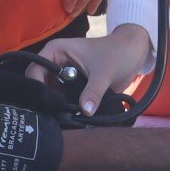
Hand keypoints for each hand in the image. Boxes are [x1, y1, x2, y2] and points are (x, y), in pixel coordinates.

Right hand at [33, 26, 151, 115]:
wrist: (134, 54)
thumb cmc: (117, 53)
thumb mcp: (104, 72)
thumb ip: (94, 91)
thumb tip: (84, 111)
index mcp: (56, 51)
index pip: (35, 68)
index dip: (37, 85)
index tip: (46, 103)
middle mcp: (55, 63)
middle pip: (39, 83)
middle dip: (45, 98)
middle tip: (52, 115)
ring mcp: (64, 76)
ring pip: (50, 93)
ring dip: (55, 106)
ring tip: (60, 119)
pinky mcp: (72, 87)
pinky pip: (62, 99)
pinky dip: (65, 108)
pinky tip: (68, 119)